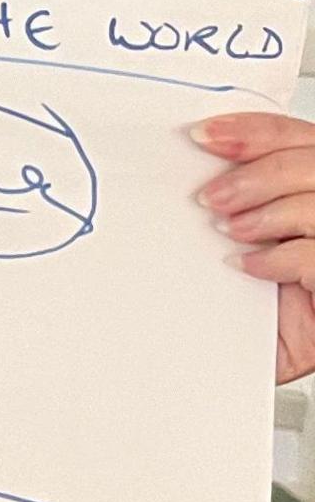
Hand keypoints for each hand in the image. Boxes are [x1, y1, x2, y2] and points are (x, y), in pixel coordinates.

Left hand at [197, 112, 314, 383]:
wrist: (250, 371)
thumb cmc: (255, 308)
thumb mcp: (242, 243)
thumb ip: (237, 200)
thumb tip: (198, 161)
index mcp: (314, 192)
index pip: (303, 138)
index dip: (256, 130)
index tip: (204, 136)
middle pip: (314, 162)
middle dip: (258, 173)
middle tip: (211, 198)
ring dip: (267, 213)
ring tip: (232, 232)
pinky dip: (281, 258)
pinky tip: (252, 267)